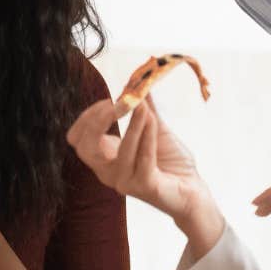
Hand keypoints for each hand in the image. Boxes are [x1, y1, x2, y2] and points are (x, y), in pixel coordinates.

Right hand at [66, 97, 220, 242]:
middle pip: (84, 147)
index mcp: (103, 158)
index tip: (111, 99)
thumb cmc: (170, 162)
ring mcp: (123, 182)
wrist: (192, 189)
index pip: (78, 138)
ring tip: (143, 107)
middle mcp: (107, 172)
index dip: (88, 116)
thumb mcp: (154, 128)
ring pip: (118, 151)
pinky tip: (153, 121)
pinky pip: (142, 158)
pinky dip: (147, 135)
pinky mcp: (143, 187)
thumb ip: (144, 107)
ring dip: (132, 124)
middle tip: (120, 102)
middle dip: (98, 120)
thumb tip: (139, 80)